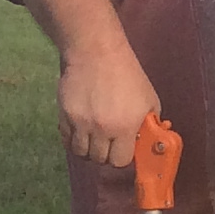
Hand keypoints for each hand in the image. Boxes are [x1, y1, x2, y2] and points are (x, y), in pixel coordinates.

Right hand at [57, 41, 159, 166]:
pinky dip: (72, 140)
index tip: (122, 150)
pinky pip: (66, 139)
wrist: (96, 52)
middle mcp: (102, 129)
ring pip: (80, 153)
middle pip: (99, 160)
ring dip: (87, 150)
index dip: (122, 157)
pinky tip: (79, 132)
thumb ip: (150, 123)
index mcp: (125, 127)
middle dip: (105, 155)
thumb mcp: (149, 99)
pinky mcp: (64, 115)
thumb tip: (148, 141)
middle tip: (108, 143)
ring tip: (92, 139)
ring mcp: (81, 123)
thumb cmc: (127, 74)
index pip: (120, 161)